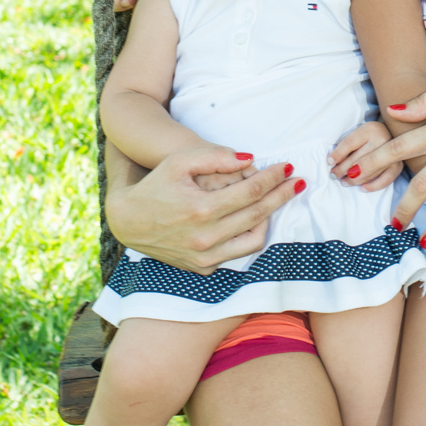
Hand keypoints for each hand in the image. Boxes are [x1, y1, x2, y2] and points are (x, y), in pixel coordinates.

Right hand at [105, 144, 300, 272]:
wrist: (128, 222)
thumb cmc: (156, 185)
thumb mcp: (179, 161)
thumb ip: (215, 156)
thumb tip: (250, 159)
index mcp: (201, 209)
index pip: (250, 191)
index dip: (273, 177)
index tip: (288, 167)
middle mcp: (206, 237)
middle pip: (258, 214)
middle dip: (281, 195)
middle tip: (298, 182)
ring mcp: (205, 257)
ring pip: (254, 240)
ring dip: (270, 219)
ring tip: (276, 201)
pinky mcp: (204, 268)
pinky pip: (238, 254)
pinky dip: (251, 236)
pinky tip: (256, 220)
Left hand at [328, 121, 402, 188]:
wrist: (392, 134)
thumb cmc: (369, 135)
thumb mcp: (357, 132)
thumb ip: (346, 144)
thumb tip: (332, 162)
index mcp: (371, 129)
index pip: (350, 143)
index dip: (338, 154)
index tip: (329, 162)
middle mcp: (383, 139)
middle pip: (358, 159)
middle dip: (343, 169)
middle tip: (333, 175)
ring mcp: (392, 154)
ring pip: (369, 171)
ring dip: (354, 180)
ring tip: (343, 181)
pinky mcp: (398, 166)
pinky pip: (384, 180)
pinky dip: (372, 186)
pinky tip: (361, 188)